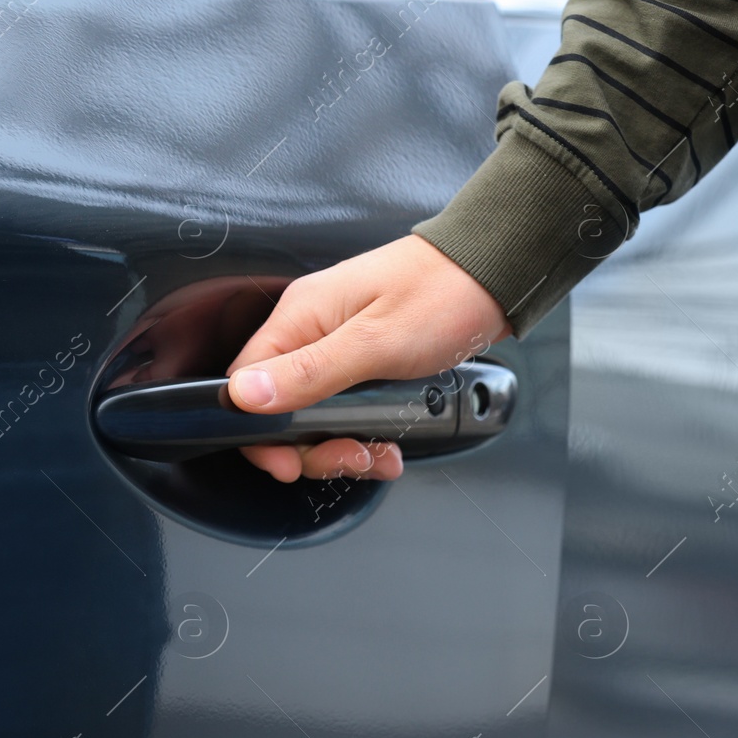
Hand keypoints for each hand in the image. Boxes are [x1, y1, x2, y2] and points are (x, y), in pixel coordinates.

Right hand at [225, 234, 510, 482]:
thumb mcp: (376, 343)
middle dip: (311, 447)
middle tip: (350, 457)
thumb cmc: (443, 295)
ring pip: (314, 416)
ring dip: (342, 445)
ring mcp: (337, 346)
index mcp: (301, 317)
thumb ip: (308, 373)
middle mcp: (311, 330)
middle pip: (279, 408)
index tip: (290, 462)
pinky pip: (346, 408)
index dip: (261, 432)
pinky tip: (389, 443)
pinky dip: (365, 433)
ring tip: (377, 453)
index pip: (245, 384)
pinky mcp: (363, 360)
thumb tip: (244, 396)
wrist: (494, 275)